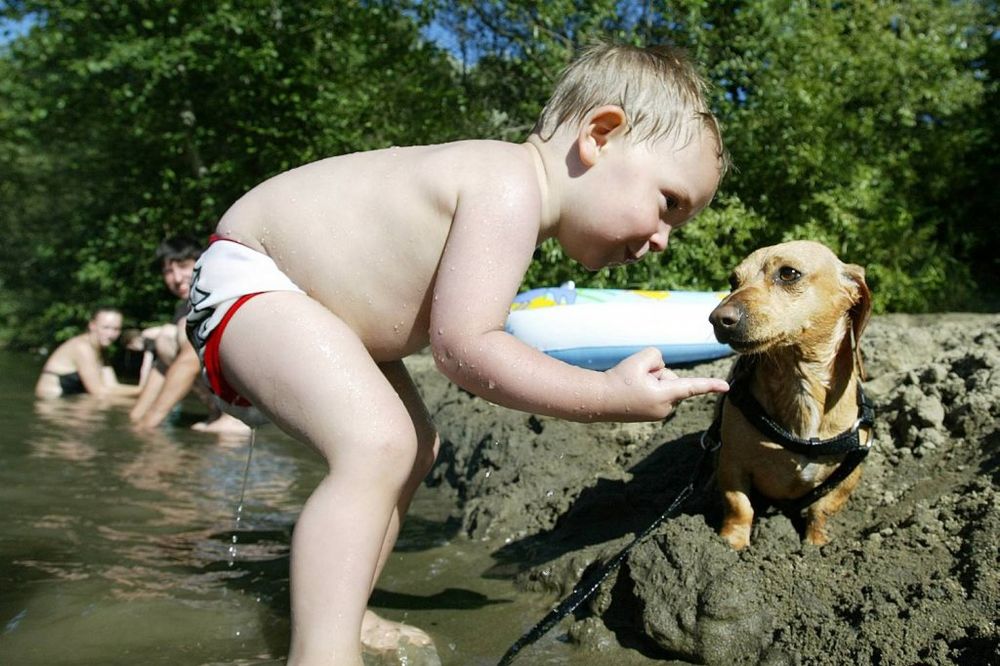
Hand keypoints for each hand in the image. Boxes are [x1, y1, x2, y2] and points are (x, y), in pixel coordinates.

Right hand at [603, 347, 728, 420]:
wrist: (599, 400)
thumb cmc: (619, 380)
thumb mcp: (640, 359)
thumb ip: (658, 356)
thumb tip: (662, 366)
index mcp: (665, 396)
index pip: (693, 387)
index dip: (710, 385)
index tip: (727, 387)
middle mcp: (666, 407)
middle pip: (671, 377)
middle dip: (657, 372)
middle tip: (634, 379)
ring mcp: (659, 412)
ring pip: (664, 383)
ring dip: (650, 380)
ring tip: (631, 386)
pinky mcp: (653, 412)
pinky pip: (657, 390)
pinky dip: (647, 387)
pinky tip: (632, 392)